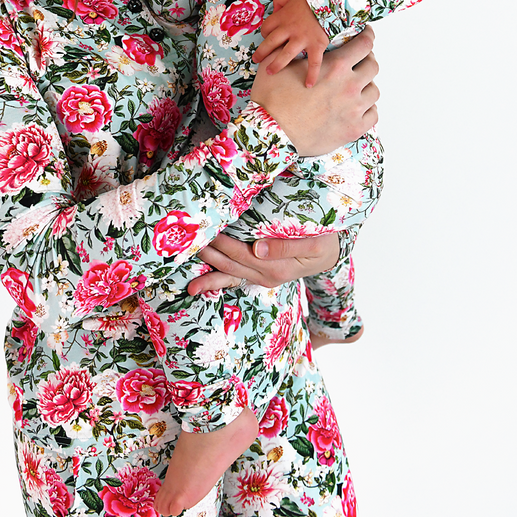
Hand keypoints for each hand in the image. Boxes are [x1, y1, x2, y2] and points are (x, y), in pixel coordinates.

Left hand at [187, 233, 339, 293]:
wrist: (331, 253)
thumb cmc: (324, 242)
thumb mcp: (313, 243)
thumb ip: (285, 247)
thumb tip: (257, 247)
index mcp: (276, 268)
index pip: (241, 254)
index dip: (221, 243)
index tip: (204, 231)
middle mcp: (266, 276)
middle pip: (229, 265)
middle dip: (207, 255)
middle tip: (185, 244)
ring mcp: (262, 278)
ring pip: (229, 277)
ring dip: (207, 276)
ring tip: (184, 277)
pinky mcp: (260, 275)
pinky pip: (235, 280)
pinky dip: (218, 282)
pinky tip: (201, 284)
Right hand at [250, 26, 378, 155]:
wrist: (270, 132)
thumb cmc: (271, 98)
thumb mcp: (277, 63)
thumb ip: (291, 48)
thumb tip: (294, 41)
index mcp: (335, 66)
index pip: (364, 44)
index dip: (367, 37)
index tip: (366, 36)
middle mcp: (350, 85)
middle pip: (373, 66)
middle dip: (366, 61)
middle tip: (357, 63)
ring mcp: (355, 108)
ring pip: (373, 91)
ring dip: (366, 86)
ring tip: (354, 89)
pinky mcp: (354, 129)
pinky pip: (372, 114)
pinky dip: (367, 109)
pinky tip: (356, 108)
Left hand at [254, 0, 328, 87]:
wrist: (332, 0)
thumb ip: (279, 1)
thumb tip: (275, 10)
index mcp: (282, 17)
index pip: (267, 28)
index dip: (265, 33)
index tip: (268, 37)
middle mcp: (289, 30)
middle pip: (270, 43)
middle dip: (262, 53)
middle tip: (256, 60)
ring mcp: (302, 39)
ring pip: (285, 55)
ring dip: (276, 65)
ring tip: (270, 72)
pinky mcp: (316, 45)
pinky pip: (313, 62)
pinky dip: (312, 74)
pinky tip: (308, 84)